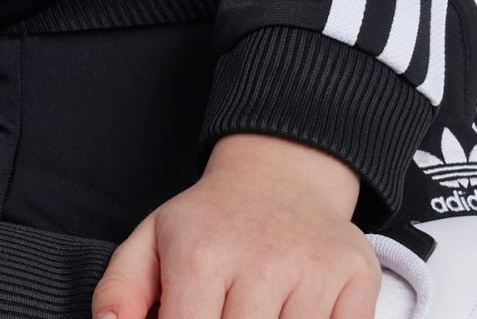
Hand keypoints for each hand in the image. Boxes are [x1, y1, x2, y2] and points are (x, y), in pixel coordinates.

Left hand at [88, 130, 380, 318]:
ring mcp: (313, 272)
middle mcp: (259, 263)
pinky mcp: (357, 278)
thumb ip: (120, 291)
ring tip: (255, 310)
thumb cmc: (211, 222)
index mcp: (200, 256)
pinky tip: (294, 312)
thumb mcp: (152, 240)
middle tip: (228, 314)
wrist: (281, 172)